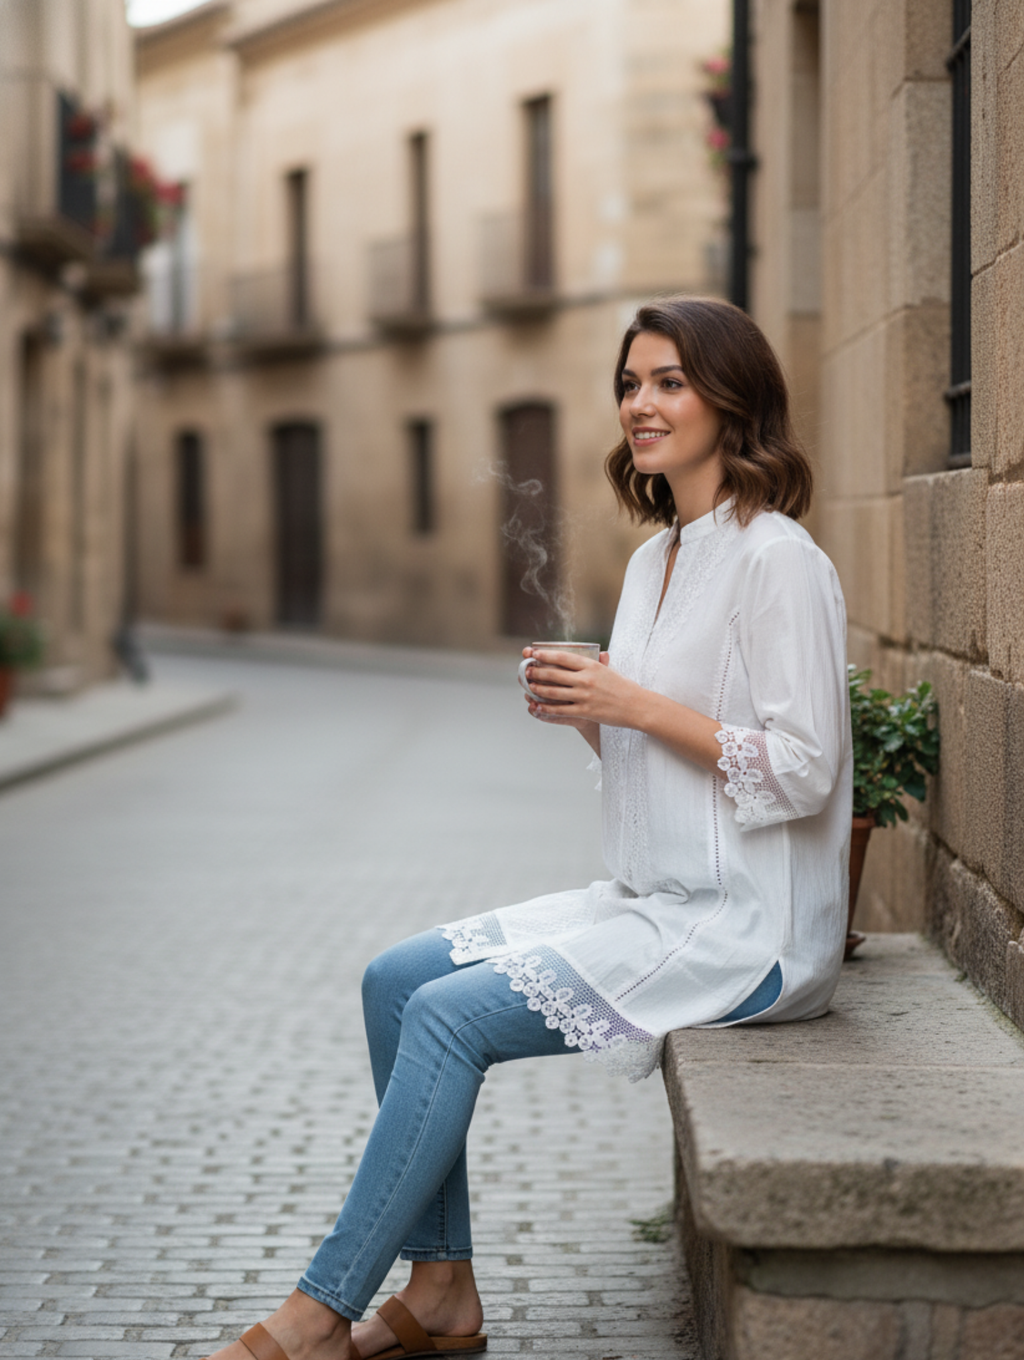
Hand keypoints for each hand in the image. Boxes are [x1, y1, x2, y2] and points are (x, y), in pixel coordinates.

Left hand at [522, 647, 645, 730]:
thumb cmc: (623, 687)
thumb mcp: (609, 670)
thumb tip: (596, 652)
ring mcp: (584, 696)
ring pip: (554, 691)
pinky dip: (546, 708)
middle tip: (526, 671)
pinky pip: (560, 710)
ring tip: (529, 687)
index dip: (544, 655)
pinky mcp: (585, 711)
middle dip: (536, 672)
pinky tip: (537, 707)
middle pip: (554, 673)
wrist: (637, 706)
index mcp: (591, 665)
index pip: (562, 657)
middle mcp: (586, 679)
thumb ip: (598, 662)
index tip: (533, 654)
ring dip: (538, 689)